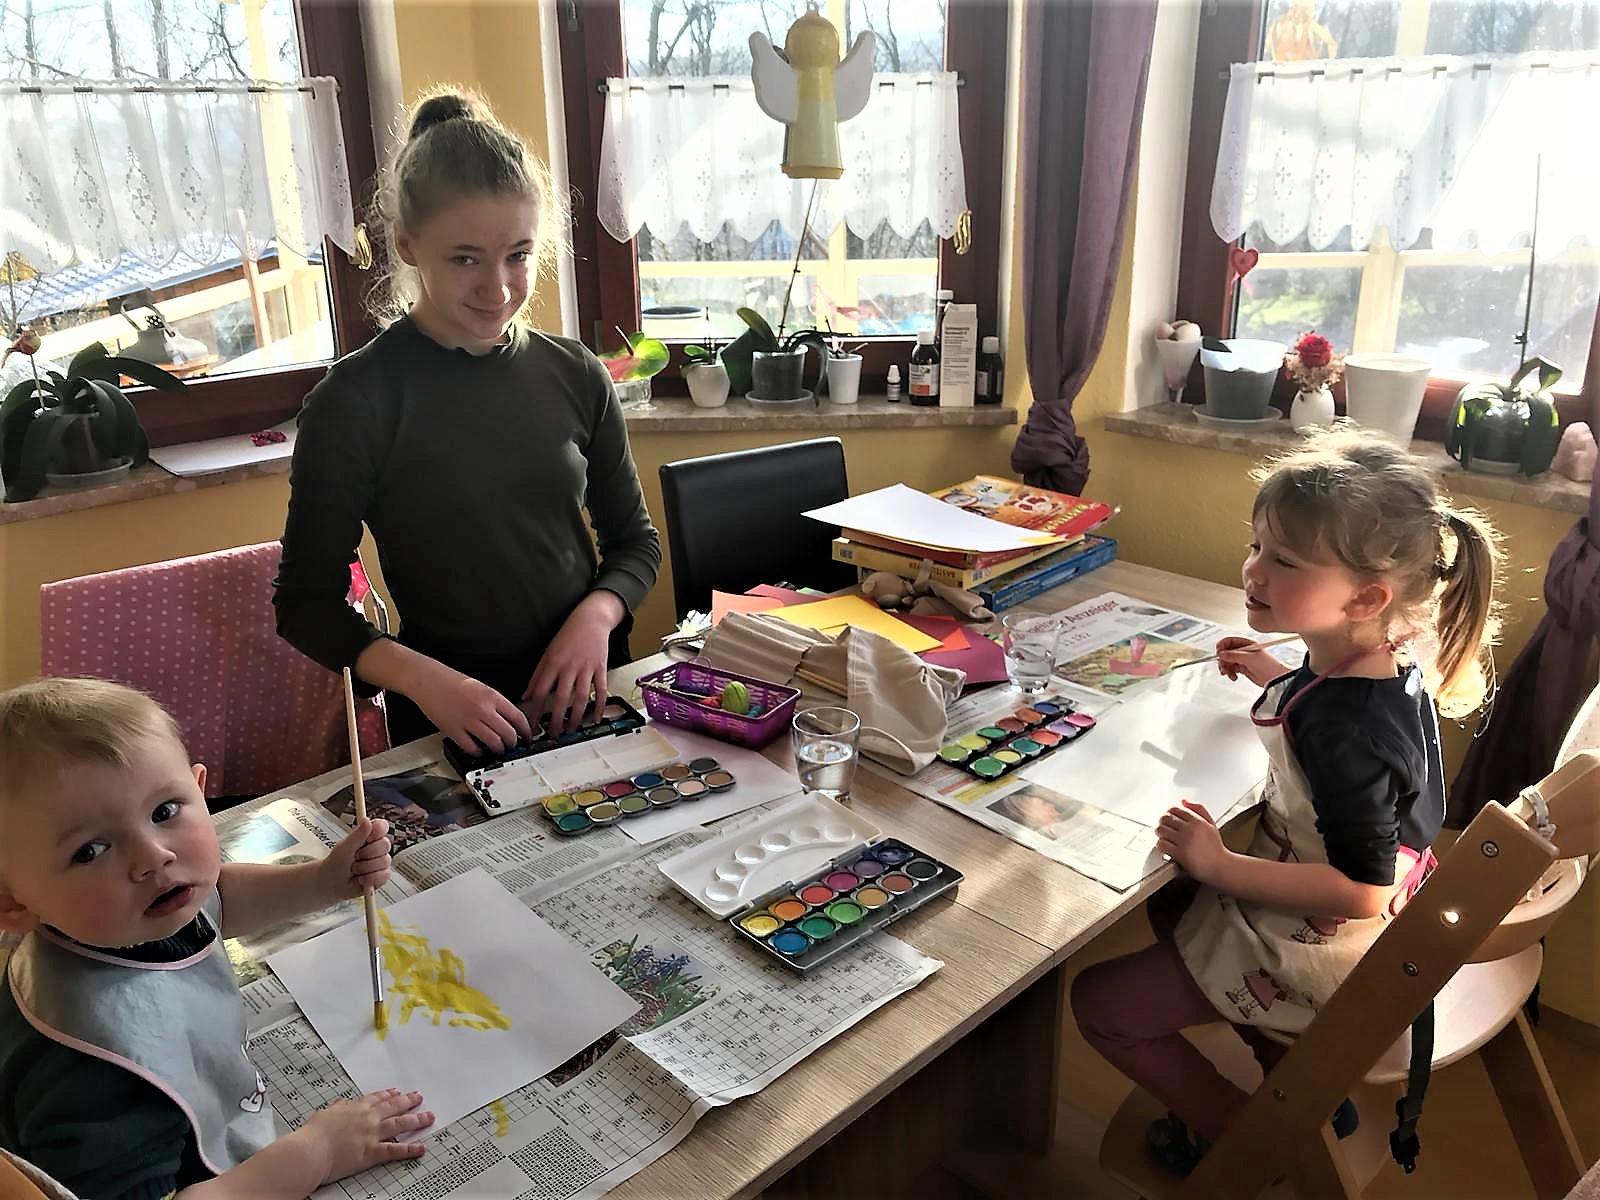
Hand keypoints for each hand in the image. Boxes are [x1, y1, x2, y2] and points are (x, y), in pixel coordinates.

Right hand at [298, 1089, 433, 1183]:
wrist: (311, 1150)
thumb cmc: (313, 1134)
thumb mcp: (324, 1114)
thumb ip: (336, 1108)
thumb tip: (340, 1104)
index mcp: (355, 1107)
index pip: (377, 1098)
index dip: (389, 1095)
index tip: (398, 1092)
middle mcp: (367, 1118)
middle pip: (393, 1106)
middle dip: (408, 1101)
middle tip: (419, 1098)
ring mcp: (372, 1134)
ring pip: (400, 1124)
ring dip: (417, 1120)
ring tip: (429, 1117)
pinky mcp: (372, 1151)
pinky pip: (395, 1150)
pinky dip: (410, 1149)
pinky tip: (421, 1148)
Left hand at [320, 818, 391, 900]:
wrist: (331, 884)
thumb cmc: (336, 863)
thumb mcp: (344, 848)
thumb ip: (357, 835)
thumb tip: (367, 820)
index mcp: (368, 836)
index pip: (382, 826)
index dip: (378, 830)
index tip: (368, 837)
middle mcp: (377, 848)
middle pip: (385, 844)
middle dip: (366, 854)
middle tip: (354, 858)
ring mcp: (381, 862)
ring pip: (384, 861)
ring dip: (365, 868)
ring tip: (354, 870)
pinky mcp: (382, 876)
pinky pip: (384, 875)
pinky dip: (369, 879)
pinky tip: (360, 879)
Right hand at [412, 661, 530, 754]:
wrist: (428, 680)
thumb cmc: (451, 681)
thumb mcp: (481, 687)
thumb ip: (495, 703)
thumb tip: (508, 720)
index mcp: (492, 696)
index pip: (518, 717)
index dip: (526, 730)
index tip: (527, 736)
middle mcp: (483, 709)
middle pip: (508, 733)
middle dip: (513, 743)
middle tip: (512, 745)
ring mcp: (468, 721)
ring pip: (493, 743)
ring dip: (498, 749)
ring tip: (497, 749)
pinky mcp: (454, 731)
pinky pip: (471, 748)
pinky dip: (478, 752)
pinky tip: (478, 750)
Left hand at [524, 591, 623, 736]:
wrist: (591, 619)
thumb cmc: (568, 635)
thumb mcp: (548, 653)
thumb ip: (537, 676)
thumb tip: (525, 695)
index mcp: (553, 663)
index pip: (539, 691)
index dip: (534, 710)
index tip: (531, 724)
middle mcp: (569, 666)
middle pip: (560, 698)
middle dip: (555, 719)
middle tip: (553, 733)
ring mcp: (586, 668)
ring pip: (580, 697)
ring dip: (576, 716)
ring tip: (571, 729)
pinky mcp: (601, 668)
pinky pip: (601, 690)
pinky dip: (599, 706)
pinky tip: (595, 718)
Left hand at [1156, 801, 1229, 883]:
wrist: (1220, 866)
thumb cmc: (1215, 848)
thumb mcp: (1211, 824)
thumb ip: (1199, 810)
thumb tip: (1183, 801)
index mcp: (1198, 821)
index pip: (1175, 810)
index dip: (1169, 813)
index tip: (1169, 818)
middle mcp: (1190, 829)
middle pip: (1165, 818)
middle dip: (1163, 822)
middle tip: (1164, 828)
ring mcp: (1184, 841)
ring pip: (1161, 830)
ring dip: (1160, 833)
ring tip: (1164, 837)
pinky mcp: (1179, 853)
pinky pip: (1161, 844)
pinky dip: (1160, 844)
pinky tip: (1165, 846)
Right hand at [1215, 636, 1284, 686]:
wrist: (1276, 678)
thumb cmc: (1269, 665)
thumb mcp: (1249, 658)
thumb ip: (1234, 655)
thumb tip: (1221, 654)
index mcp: (1247, 643)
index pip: (1230, 641)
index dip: (1222, 646)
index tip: (1218, 653)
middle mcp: (1244, 651)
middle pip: (1227, 652)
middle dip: (1223, 659)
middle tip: (1223, 665)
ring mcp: (1243, 660)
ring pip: (1228, 661)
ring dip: (1226, 667)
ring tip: (1228, 673)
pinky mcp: (1243, 668)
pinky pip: (1231, 669)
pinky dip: (1230, 673)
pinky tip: (1233, 676)